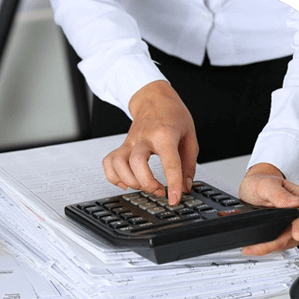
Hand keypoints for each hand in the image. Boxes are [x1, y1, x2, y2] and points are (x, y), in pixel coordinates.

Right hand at [102, 80, 198, 204]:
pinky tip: (125, 182)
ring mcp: (130, 142)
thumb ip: (188, 164)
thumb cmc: (172, 115)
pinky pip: (108, 163)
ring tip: (143, 186)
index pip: (169, 162)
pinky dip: (113, 177)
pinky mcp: (122, 146)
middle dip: (147, 183)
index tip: (174, 199)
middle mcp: (144, 138)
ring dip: (130, 181)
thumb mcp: (189, 137)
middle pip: (137, 163)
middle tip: (159, 190)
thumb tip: (184, 187)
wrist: (153, 99)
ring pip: (119, 164)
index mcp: (165, 134)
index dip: (172, 184)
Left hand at [238, 163, 298, 255]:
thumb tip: (296, 203)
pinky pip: (283, 242)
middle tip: (259, 248)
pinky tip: (258, 247)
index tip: (296, 234)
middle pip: (297, 232)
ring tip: (254, 249)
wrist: (253, 187)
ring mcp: (297, 222)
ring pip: (291, 241)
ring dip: (272, 247)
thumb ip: (280, 194)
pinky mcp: (288, 230)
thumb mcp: (267, 185)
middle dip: (278, 243)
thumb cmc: (261, 183)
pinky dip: (271, 247)